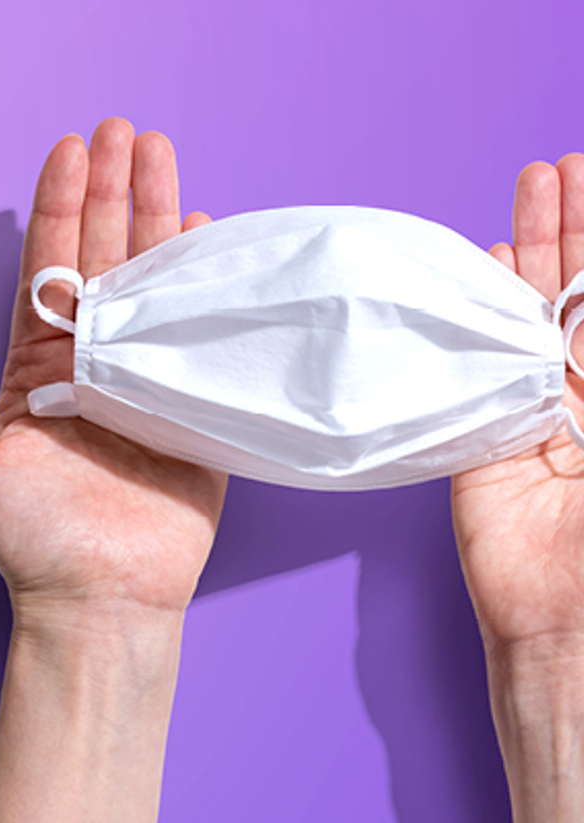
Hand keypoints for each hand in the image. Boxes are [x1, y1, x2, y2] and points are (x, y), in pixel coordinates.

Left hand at [0, 117, 223, 620]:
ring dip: (157, 212)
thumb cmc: (28, 545)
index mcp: (37, 366)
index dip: (58, 207)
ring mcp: (144, 374)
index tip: (67, 149)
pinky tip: (209, 229)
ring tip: (161, 151)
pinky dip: (205, 276)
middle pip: (104, 254)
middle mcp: (90, 360)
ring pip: (152, 275)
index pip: (49, 267)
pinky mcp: (193, 402)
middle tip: (122, 127)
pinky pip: (202, 326)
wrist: (99, 600)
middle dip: (111, 189)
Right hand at [451, 155, 583, 821]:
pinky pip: (476, 362)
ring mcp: (538, 414)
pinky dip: (477, 312)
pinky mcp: (485, 438)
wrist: (577, 623)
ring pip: (530, 316)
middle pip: (579, 296)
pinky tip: (480, 265)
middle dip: (572, 230)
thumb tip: (582, 314)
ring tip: (531, 187)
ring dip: (529, 251)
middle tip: (559, 169)